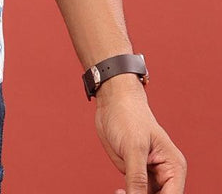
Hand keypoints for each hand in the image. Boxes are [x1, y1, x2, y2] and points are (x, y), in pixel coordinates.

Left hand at [94, 75, 185, 192]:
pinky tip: (118, 191)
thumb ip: (137, 178)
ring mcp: (150, 175)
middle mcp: (166, 174)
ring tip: (119, 191)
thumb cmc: (128, 116)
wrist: (112, 101)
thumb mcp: (133, 148)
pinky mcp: (136, 173)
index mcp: (174, 167)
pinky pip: (136, 193)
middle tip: (122, 192)